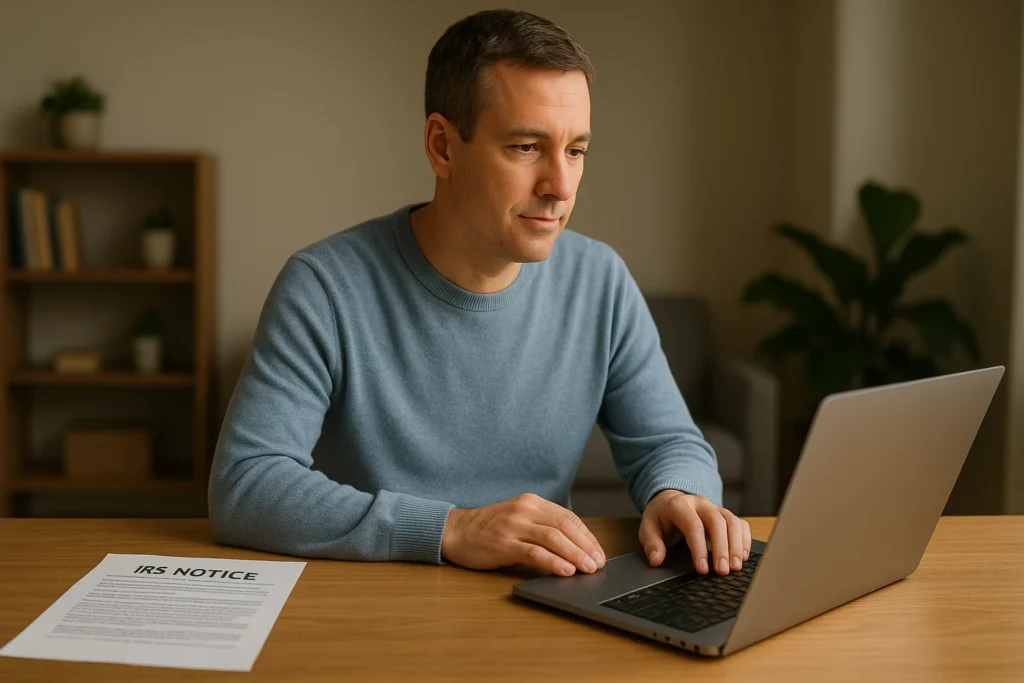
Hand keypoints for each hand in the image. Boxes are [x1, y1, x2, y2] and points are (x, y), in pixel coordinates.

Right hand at [441, 493, 606, 576]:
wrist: (455, 531)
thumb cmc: (488, 529)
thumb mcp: (518, 519)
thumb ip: (541, 527)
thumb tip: (574, 548)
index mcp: (532, 502)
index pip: (568, 517)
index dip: (587, 536)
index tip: (598, 552)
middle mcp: (525, 510)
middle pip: (564, 526)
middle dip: (586, 546)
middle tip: (598, 563)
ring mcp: (514, 526)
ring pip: (553, 538)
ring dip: (575, 554)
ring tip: (588, 569)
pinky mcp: (504, 543)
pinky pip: (534, 552)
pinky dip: (553, 562)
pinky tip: (565, 570)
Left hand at [639, 490, 749, 575]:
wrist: (669, 500)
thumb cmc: (660, 516)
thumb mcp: (648, 527)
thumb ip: (651, 543)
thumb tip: (656, 559)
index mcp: (679, 506)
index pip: (693, 526)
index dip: (699, 548)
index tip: (702, 569)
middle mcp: (700, 504)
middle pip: (717, 522)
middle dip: (722, 548)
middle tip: (723, 571)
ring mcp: (715, 507)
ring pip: (732, 522)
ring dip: (736, 545)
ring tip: (735, 567)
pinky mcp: (725, 514)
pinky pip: (740, 523)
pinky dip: (744, 539)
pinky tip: (743, 556)